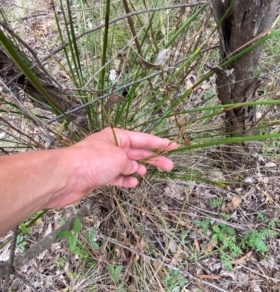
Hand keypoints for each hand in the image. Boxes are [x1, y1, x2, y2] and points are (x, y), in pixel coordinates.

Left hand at [45, 128, 177, 207]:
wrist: (65, 177)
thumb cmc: (92, 161)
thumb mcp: (118, 158)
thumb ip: (130, 163)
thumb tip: (133, 169)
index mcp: (117, 137)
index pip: (143, 139)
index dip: (160, 143)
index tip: (173, 146)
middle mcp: (112, 148)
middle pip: (137, 152)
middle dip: (153, 158)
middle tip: (170, 166)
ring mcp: (105, 162)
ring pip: (128, 165)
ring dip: (139, 169)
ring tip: (148, 173)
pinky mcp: (99, 176)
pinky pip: (117, 177)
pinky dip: (125, 180)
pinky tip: (133, 184)